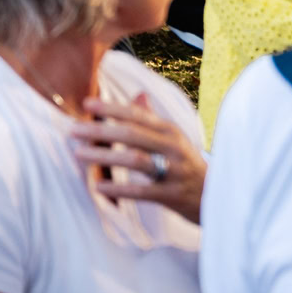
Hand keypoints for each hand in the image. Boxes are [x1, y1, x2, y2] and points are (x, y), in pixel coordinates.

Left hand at [70, 92, 204, 221]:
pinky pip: (143, 191)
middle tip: (72, 129)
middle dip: (100, 130)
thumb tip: (137, 93)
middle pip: (131, 134)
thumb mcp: (173, 139)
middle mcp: (173, 148)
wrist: (218, 198)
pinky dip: (119, 189)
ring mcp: (174, 172)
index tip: (86, 103)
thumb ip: (152, 119)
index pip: (137, 114)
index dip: (111, 107)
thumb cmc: (187, 165)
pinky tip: (98, 186)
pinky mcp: (174, 195)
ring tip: (79, 153)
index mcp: (169, 131)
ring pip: (135, 160)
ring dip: (104, 156)